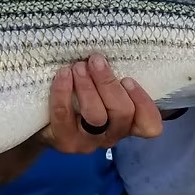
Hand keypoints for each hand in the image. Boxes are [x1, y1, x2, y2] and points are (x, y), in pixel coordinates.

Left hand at [39, 53, 161, 153]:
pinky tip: (62, 75)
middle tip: (96, 60)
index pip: (149, 125)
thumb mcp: (100, 91)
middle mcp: (112, 136)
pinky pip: (65, 115)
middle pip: (122, 113)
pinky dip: (64, 92)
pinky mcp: (65, 141)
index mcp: (127, 123)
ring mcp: (89, 143)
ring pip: (96, 116)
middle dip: (108, 83)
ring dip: (88, 87)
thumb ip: (111, 81)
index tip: (128, 79)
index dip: (144, 103)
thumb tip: (109, 52)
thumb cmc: (79, 100)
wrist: (44, 126)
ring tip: (78, 66)